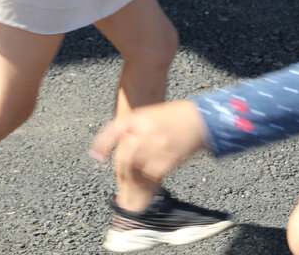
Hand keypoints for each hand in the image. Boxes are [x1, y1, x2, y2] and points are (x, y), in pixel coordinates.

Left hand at [89, 100, 208, 187]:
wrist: (201, 118)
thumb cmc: (175, 116)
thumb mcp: (151, 115)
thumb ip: (135, 129)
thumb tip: (119, 149)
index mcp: (138, 117)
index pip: (113, 131)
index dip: (103, 145)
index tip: (97, 157)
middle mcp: (145, 131)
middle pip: (125, 158)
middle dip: (121, 172)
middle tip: (122, 180)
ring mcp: (157, 145)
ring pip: (137, 169)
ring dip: (134, 178)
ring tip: (136, 183)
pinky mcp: (168, 158)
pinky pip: (152, 175)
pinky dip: (149, 180)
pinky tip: (151, 179)